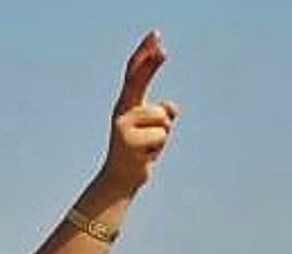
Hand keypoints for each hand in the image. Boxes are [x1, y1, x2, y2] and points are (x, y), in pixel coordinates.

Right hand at [100, 30, 178, 195]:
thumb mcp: (155, 130)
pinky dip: (159, 148)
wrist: (120, 180)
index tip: (156, 36)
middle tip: (164, 47)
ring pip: (163, 118)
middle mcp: (122, 111)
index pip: (135, 74)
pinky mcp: (130, 143)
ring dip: (163, 135)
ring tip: (149, 147)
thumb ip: (163, 115)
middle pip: (138, 81)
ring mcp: (123, 126)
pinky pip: (161, 136)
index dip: (145, 55)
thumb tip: (172, 108)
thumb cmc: (140, 152)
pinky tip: (146, 155)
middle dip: (151, 63)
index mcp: (127, 105)